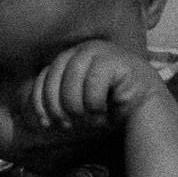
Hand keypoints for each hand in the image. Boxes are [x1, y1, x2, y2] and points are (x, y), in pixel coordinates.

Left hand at [23, 40, 164, 134]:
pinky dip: (96, 105)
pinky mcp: (116, 59)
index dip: (40, 104)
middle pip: (53, 81)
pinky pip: (92, 85)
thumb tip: (32, 119)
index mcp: (68, 58)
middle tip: (72, 126)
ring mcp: (100, 51)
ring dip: (79, 109)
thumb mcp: (75, 109)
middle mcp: (81, 50)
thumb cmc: (109, 111)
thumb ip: (54, 106)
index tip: (47, 125)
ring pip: (71, 83)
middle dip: (59, 110)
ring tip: (92, 119)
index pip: (42, 78)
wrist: (145, 113)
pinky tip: (107, 111)